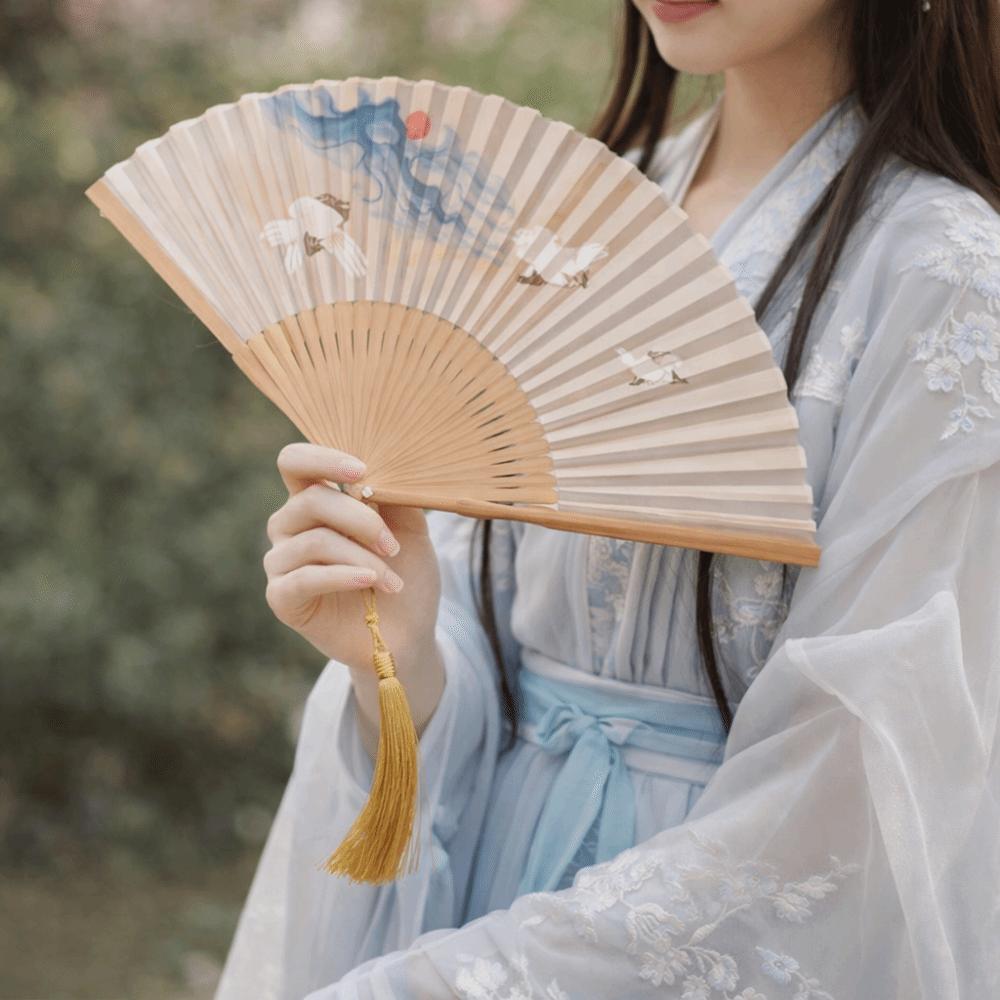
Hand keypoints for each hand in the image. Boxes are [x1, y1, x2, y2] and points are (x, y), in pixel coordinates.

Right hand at [263, 442, 444, 738]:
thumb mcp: (409, 528)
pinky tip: (370, 581)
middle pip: (310, 501)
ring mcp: (282, 562)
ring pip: (314, 541)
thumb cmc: (406, 572)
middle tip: (392, 546)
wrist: (408, 631)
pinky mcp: (282, 598)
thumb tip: (386, 467)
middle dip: (361, 520)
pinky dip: (343, 576)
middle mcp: (290, 526)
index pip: (295, 462)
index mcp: (315, 500)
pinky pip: (305, 578)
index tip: (362, 471)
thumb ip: (394, 496)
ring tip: (392, 581)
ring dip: (362, 557)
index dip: (322, 458)